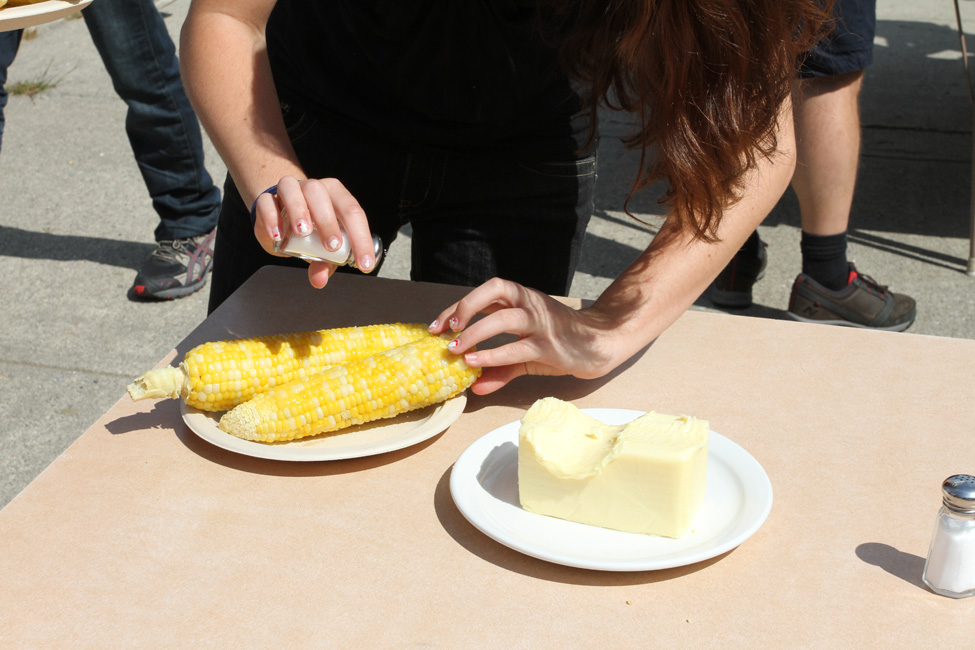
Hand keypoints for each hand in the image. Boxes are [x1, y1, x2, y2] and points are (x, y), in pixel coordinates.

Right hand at [252, 175, 375, 287]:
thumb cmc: (310, 230)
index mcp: (335, 195)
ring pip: (292, 187)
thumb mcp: (322, 248)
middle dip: (328, 221)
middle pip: (320, 193)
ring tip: (303, 233)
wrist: (281, 217)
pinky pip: (266, 201)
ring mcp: (289, 190)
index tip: (363, 263)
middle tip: (332, 246)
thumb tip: (319, 280)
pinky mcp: (267, 199)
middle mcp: (313, 188)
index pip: (352, 211)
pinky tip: (277, 235)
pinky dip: (271, 217)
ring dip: (298, 210)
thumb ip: (324, 263)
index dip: (360, 238)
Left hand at [429, 278, 623, 394]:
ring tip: (456, 351)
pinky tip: (477, 364)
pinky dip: (494, 356)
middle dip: (464, 309)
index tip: (437, 325)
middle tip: (444, 334)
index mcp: (522, 298)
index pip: (486, 292)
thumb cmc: (561, 342)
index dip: (459, 305)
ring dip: (475, 333)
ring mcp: (541, 323)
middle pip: (493, 292)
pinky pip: (517, 348)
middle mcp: (530, 304)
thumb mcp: (527, 353)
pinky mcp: (550, 346)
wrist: (601, 344)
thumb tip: (475, 388)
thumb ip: (500, 368)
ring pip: (502, 318)